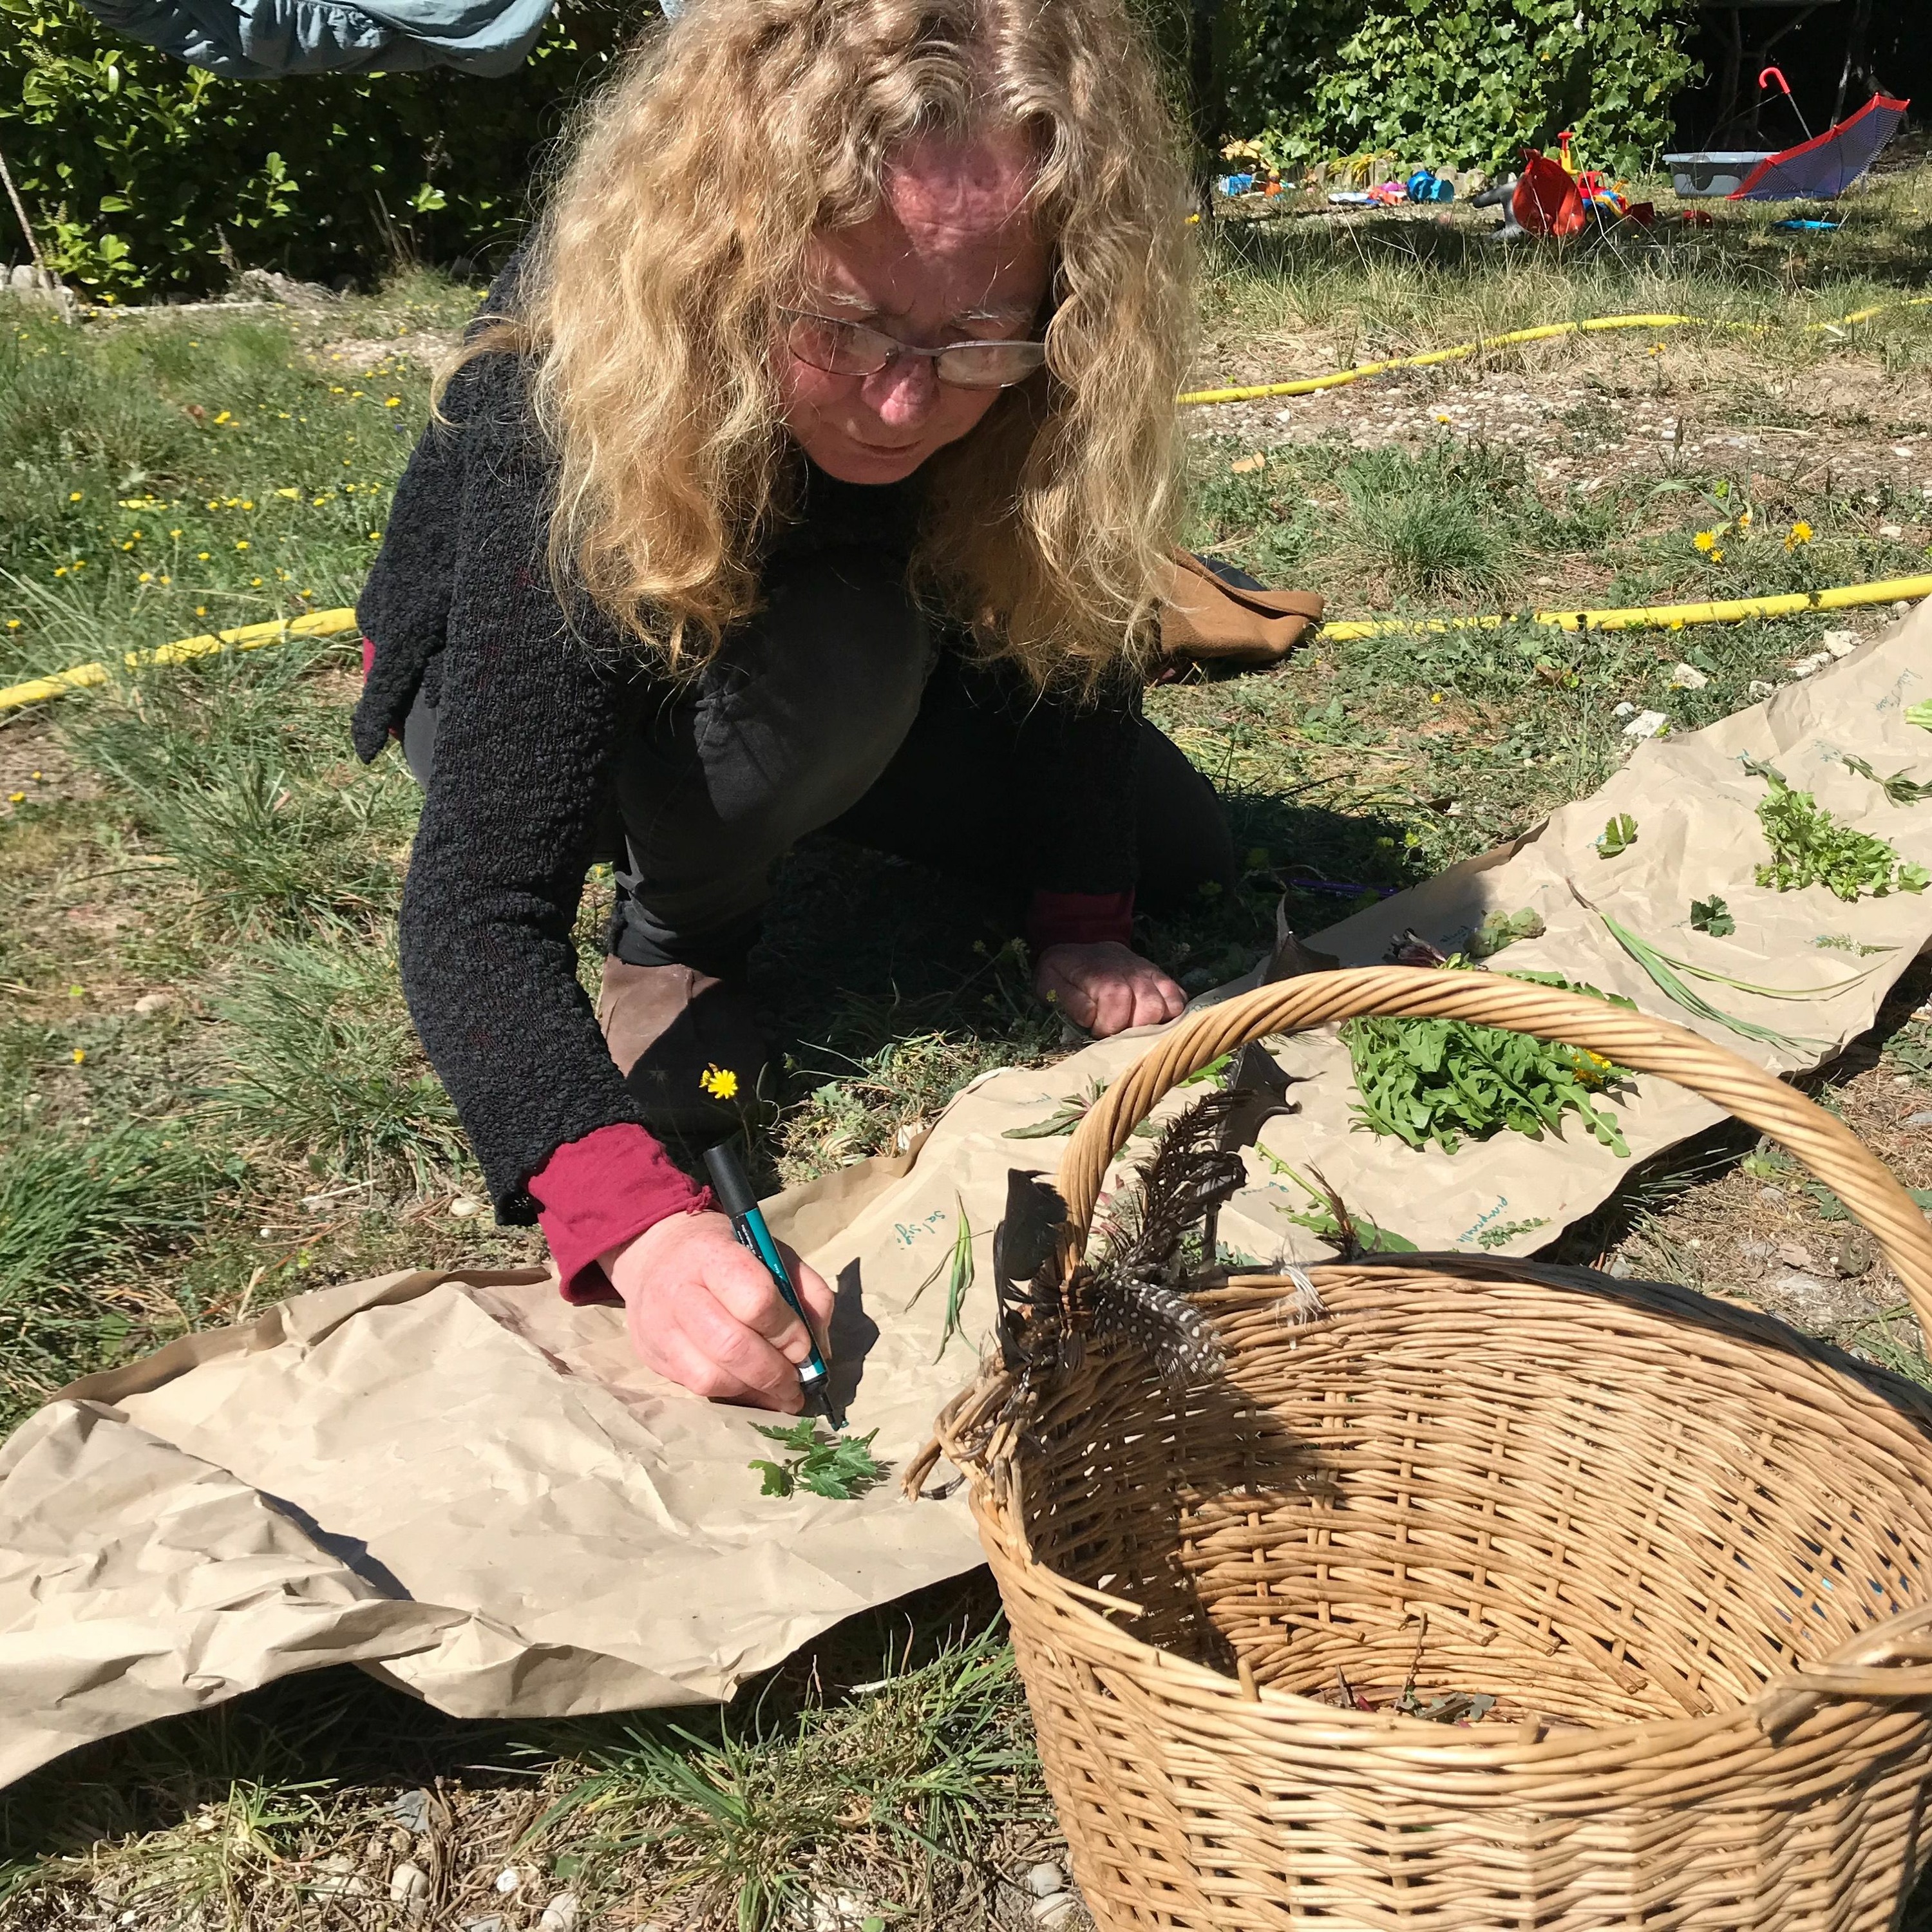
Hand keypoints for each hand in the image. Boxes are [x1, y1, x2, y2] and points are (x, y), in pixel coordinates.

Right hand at [601, 1210, 835, 1411]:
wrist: (656, 1255)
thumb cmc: (727, 1252)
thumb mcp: (772, 1253)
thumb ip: (806, 1292)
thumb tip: (820, 1351)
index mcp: (713, 1254)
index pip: (756, 1301)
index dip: (787, 1331)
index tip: (804, 1346)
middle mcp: (678, 1291)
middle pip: (731, 1347)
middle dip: (774, 1373)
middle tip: (796, 1382)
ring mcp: (659, 1328)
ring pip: (711, 1378)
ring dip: (754, 1391)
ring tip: (778, 1391)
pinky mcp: (652, 1356)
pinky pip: (697, 1389)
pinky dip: (732, 1395)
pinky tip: (751, 1389)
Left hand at [1034, 941, 1185, 1037]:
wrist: (1082, 947)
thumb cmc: (1065, 971)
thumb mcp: (1050, 982)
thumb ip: (1069, 1000)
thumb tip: (1091, 1017)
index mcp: (1105, 977)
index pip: (1118, 1009)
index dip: (1109, 1027)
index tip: (1097, 1031)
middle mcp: (1134, 975)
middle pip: (1151, 1010)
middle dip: (1134, 1029)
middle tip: (1117, 1031)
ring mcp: (1152, 976)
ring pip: (1171, 1006)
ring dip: (1155, 1024)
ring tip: (1135, 1028)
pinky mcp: (1162, 979)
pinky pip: (1180, 999)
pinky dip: (1172, 1014)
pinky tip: (1154, 1021)